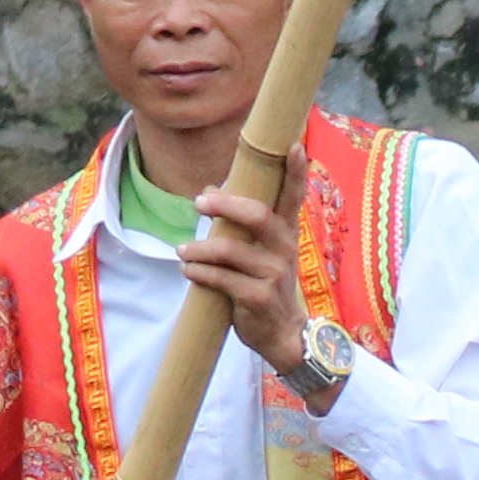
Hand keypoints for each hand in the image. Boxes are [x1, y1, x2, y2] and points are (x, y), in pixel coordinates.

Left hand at [177, 164, 308, 380]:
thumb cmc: (266, 284)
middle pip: (257, 215)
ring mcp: (273, 275)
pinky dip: (198, 272)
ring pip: (228, 250)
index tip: (295, 145)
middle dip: (225, 205)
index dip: (296, 171)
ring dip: (198, 249)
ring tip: (182, 251)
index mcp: (286, 232)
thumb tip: (208, 190)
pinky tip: (188, 270)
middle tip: (198, 203)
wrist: (283, 333)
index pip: (293, 196)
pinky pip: (219, 279)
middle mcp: (284, 249)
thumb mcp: (260, 251)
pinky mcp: (258, 298)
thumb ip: (238, 222)